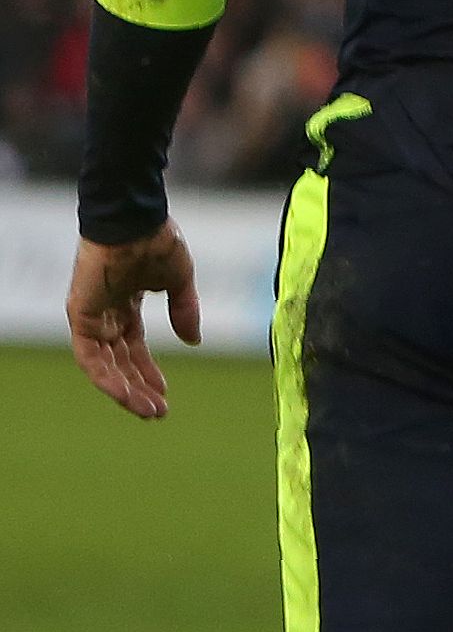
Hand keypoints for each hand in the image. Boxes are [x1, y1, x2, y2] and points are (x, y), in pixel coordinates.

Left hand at [67, 227, 199, 419]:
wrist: (135, 219)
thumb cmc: (157, 240)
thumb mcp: (180, 280)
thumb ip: (185, 311)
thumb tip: (193, 341)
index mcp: (126, 302)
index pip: (134, 346)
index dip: (149, 370)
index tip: (165, 393)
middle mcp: (106, 312)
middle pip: (119, 359)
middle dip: (138, 387)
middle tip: (157, 412)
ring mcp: (91, 314)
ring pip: (104, 364)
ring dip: (123, 390)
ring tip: (147, 411)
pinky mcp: (80, 314)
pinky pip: (89, 355)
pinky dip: (105, 377)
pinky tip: (124, 394)